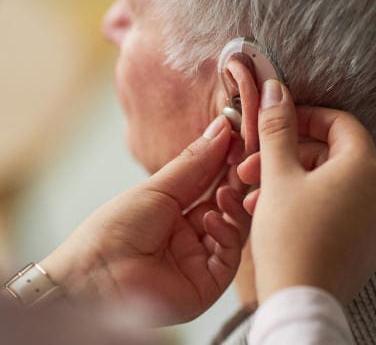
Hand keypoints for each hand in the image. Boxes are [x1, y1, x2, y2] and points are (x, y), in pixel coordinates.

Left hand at [40, 116, 247, 324]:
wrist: (93, 279)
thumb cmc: (115, 230)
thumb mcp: (157, 189)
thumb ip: (194, 162)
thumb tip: (221, 128)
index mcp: (174, 210)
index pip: (210, 183)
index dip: (225, 162)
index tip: (237, 140)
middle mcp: (189, 234)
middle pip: (225, 204)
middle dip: (236, 182)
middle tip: (244, 162)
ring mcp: (199, 258)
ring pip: (234, 228)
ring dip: (234, 206)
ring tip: (226, 191)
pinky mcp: (207, 284)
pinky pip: (228, 257)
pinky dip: (226, 234)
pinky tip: (211, 218)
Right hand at [244, 80, 375, 305]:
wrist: (300, 303)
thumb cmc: (290, 237)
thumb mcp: (277, 175)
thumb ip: (277, 128)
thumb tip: (275, 92)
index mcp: (365, 168)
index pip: (338, 123)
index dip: (304, 117)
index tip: (276, 122)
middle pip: (329, 154)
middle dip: (286, 155)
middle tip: (253, 166)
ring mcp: (375, 217)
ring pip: (328, 181)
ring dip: (289, 180)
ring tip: (255, 195)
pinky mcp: (365, 238)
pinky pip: (334, 204)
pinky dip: (305, 200)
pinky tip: (273, 211)